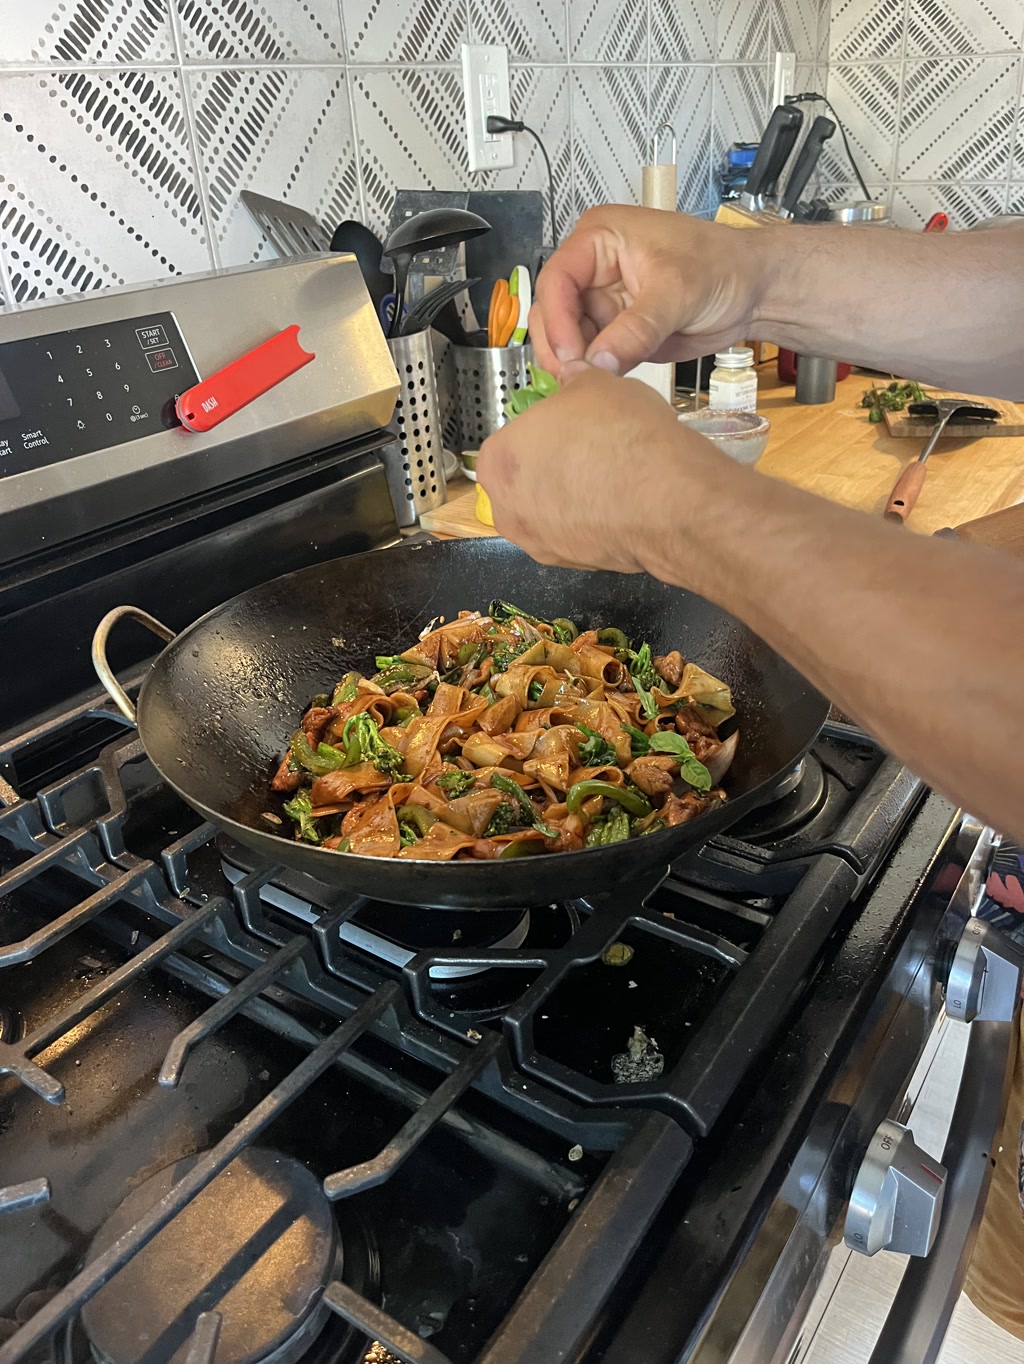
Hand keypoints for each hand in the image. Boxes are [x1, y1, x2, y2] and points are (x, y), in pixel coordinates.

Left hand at [476, 363, 721, 576]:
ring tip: (611, 479)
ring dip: (573, 497)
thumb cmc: (621, 435)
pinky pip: (576, 535)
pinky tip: (621, 505)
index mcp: (498, 459)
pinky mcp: (570, 565)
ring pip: (550, 512)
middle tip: (591, 450)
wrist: (665, 499)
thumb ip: (575, 382)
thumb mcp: (596, 383)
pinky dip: (592, 522)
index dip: (546, 428)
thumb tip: (574, 376)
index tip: (571, 425)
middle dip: (554, 466)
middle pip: (526, 479)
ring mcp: (537, 544)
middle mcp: (505, 509)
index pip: (513, 437)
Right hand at [530, 206, 767, 378]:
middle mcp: (592, 271)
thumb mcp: (677, 292)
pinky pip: (592, 357)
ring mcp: (602, 304)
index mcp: (599, 239)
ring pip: (567, 339)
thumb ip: (636, 330)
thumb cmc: (721, 267)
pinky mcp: (615, 333)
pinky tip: (600, 387)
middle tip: (576, 380)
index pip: (557, 278)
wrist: (753, 291)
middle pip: (553, 312)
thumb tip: (597, 365)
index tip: (570, 355)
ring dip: (574, 365)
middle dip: (561, 347)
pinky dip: (592, 374)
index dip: (557, 319)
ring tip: (590, 387)